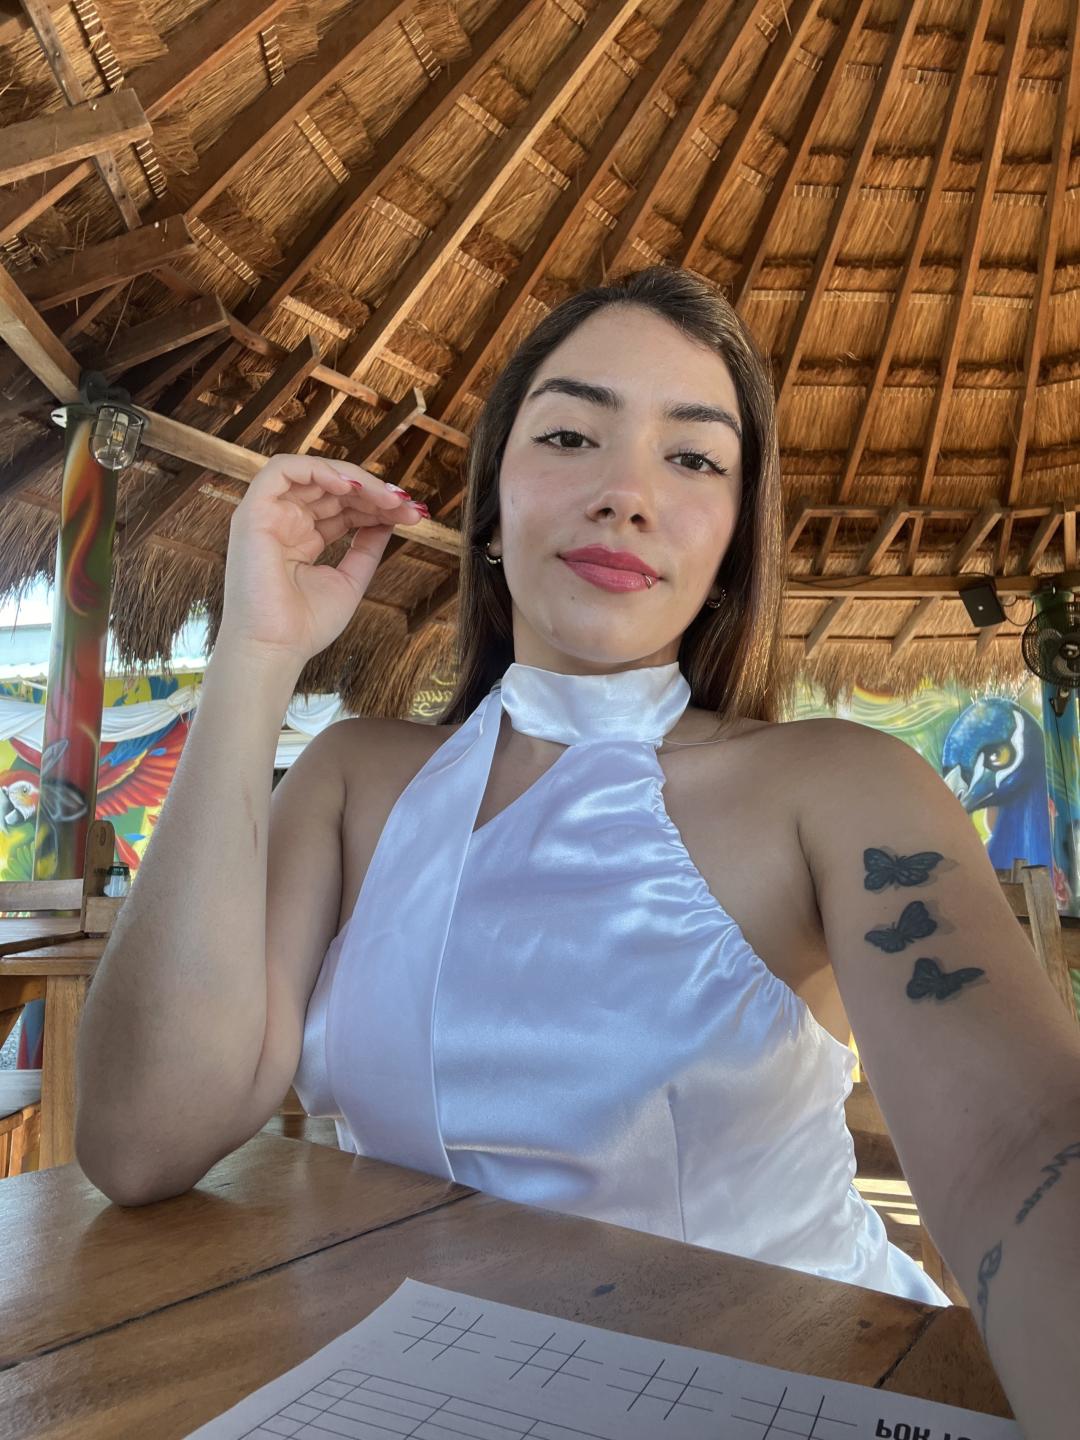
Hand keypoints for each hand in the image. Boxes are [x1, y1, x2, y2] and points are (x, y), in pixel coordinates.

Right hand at [218, 452, 426, 666]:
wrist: (275, 649)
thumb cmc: (305, 626)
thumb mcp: (349, 580)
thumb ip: (366, 547)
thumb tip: (388, 520)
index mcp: (302, 538)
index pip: (342, 506)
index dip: (376, 504)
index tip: (410, 514)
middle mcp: (284, 522)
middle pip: (332, 488)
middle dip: (373, 492)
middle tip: (405, 505)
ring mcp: (267, 516)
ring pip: (312, 473)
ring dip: (354, 480)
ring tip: (386, 498)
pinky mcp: (253, 513)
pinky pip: (282, 471)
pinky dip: (318, 470)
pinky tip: (350, 488)